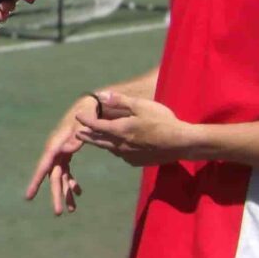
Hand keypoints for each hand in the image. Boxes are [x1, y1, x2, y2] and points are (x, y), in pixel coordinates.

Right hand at [25, 95, 99, 214]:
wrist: (89, 105)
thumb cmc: (86, 114)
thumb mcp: (83, 125)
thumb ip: (76, 138)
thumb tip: (66, 151)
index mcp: (56, 144)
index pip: (44, 166)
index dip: (36, 182)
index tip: (28, 196)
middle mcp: (55, 150)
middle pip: (53, 176)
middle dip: (55, 195)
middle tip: (59, 213)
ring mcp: (60, 152)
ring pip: (59, 177)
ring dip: (64, 192)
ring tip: (70, 210)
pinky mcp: (66, 153)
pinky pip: (66, 171)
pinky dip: (71, 182)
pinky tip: (78, 192)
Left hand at [75, 91, 192, 165]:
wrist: (181, 143)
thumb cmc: (162, 121)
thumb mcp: (141, 106)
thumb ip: (120, 101)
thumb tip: (102, 95)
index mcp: (119, 130)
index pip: (96, 125)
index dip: (86, 121)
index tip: (78, 117)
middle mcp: (120, 145)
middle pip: (98, 140)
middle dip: (87, 136)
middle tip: (78, 134)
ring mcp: (128, 156)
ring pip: (110, 149)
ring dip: (102, 143)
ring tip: (96, 139)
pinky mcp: (137, 162)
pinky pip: (122, 155)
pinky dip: (116, 149)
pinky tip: (119, 147)